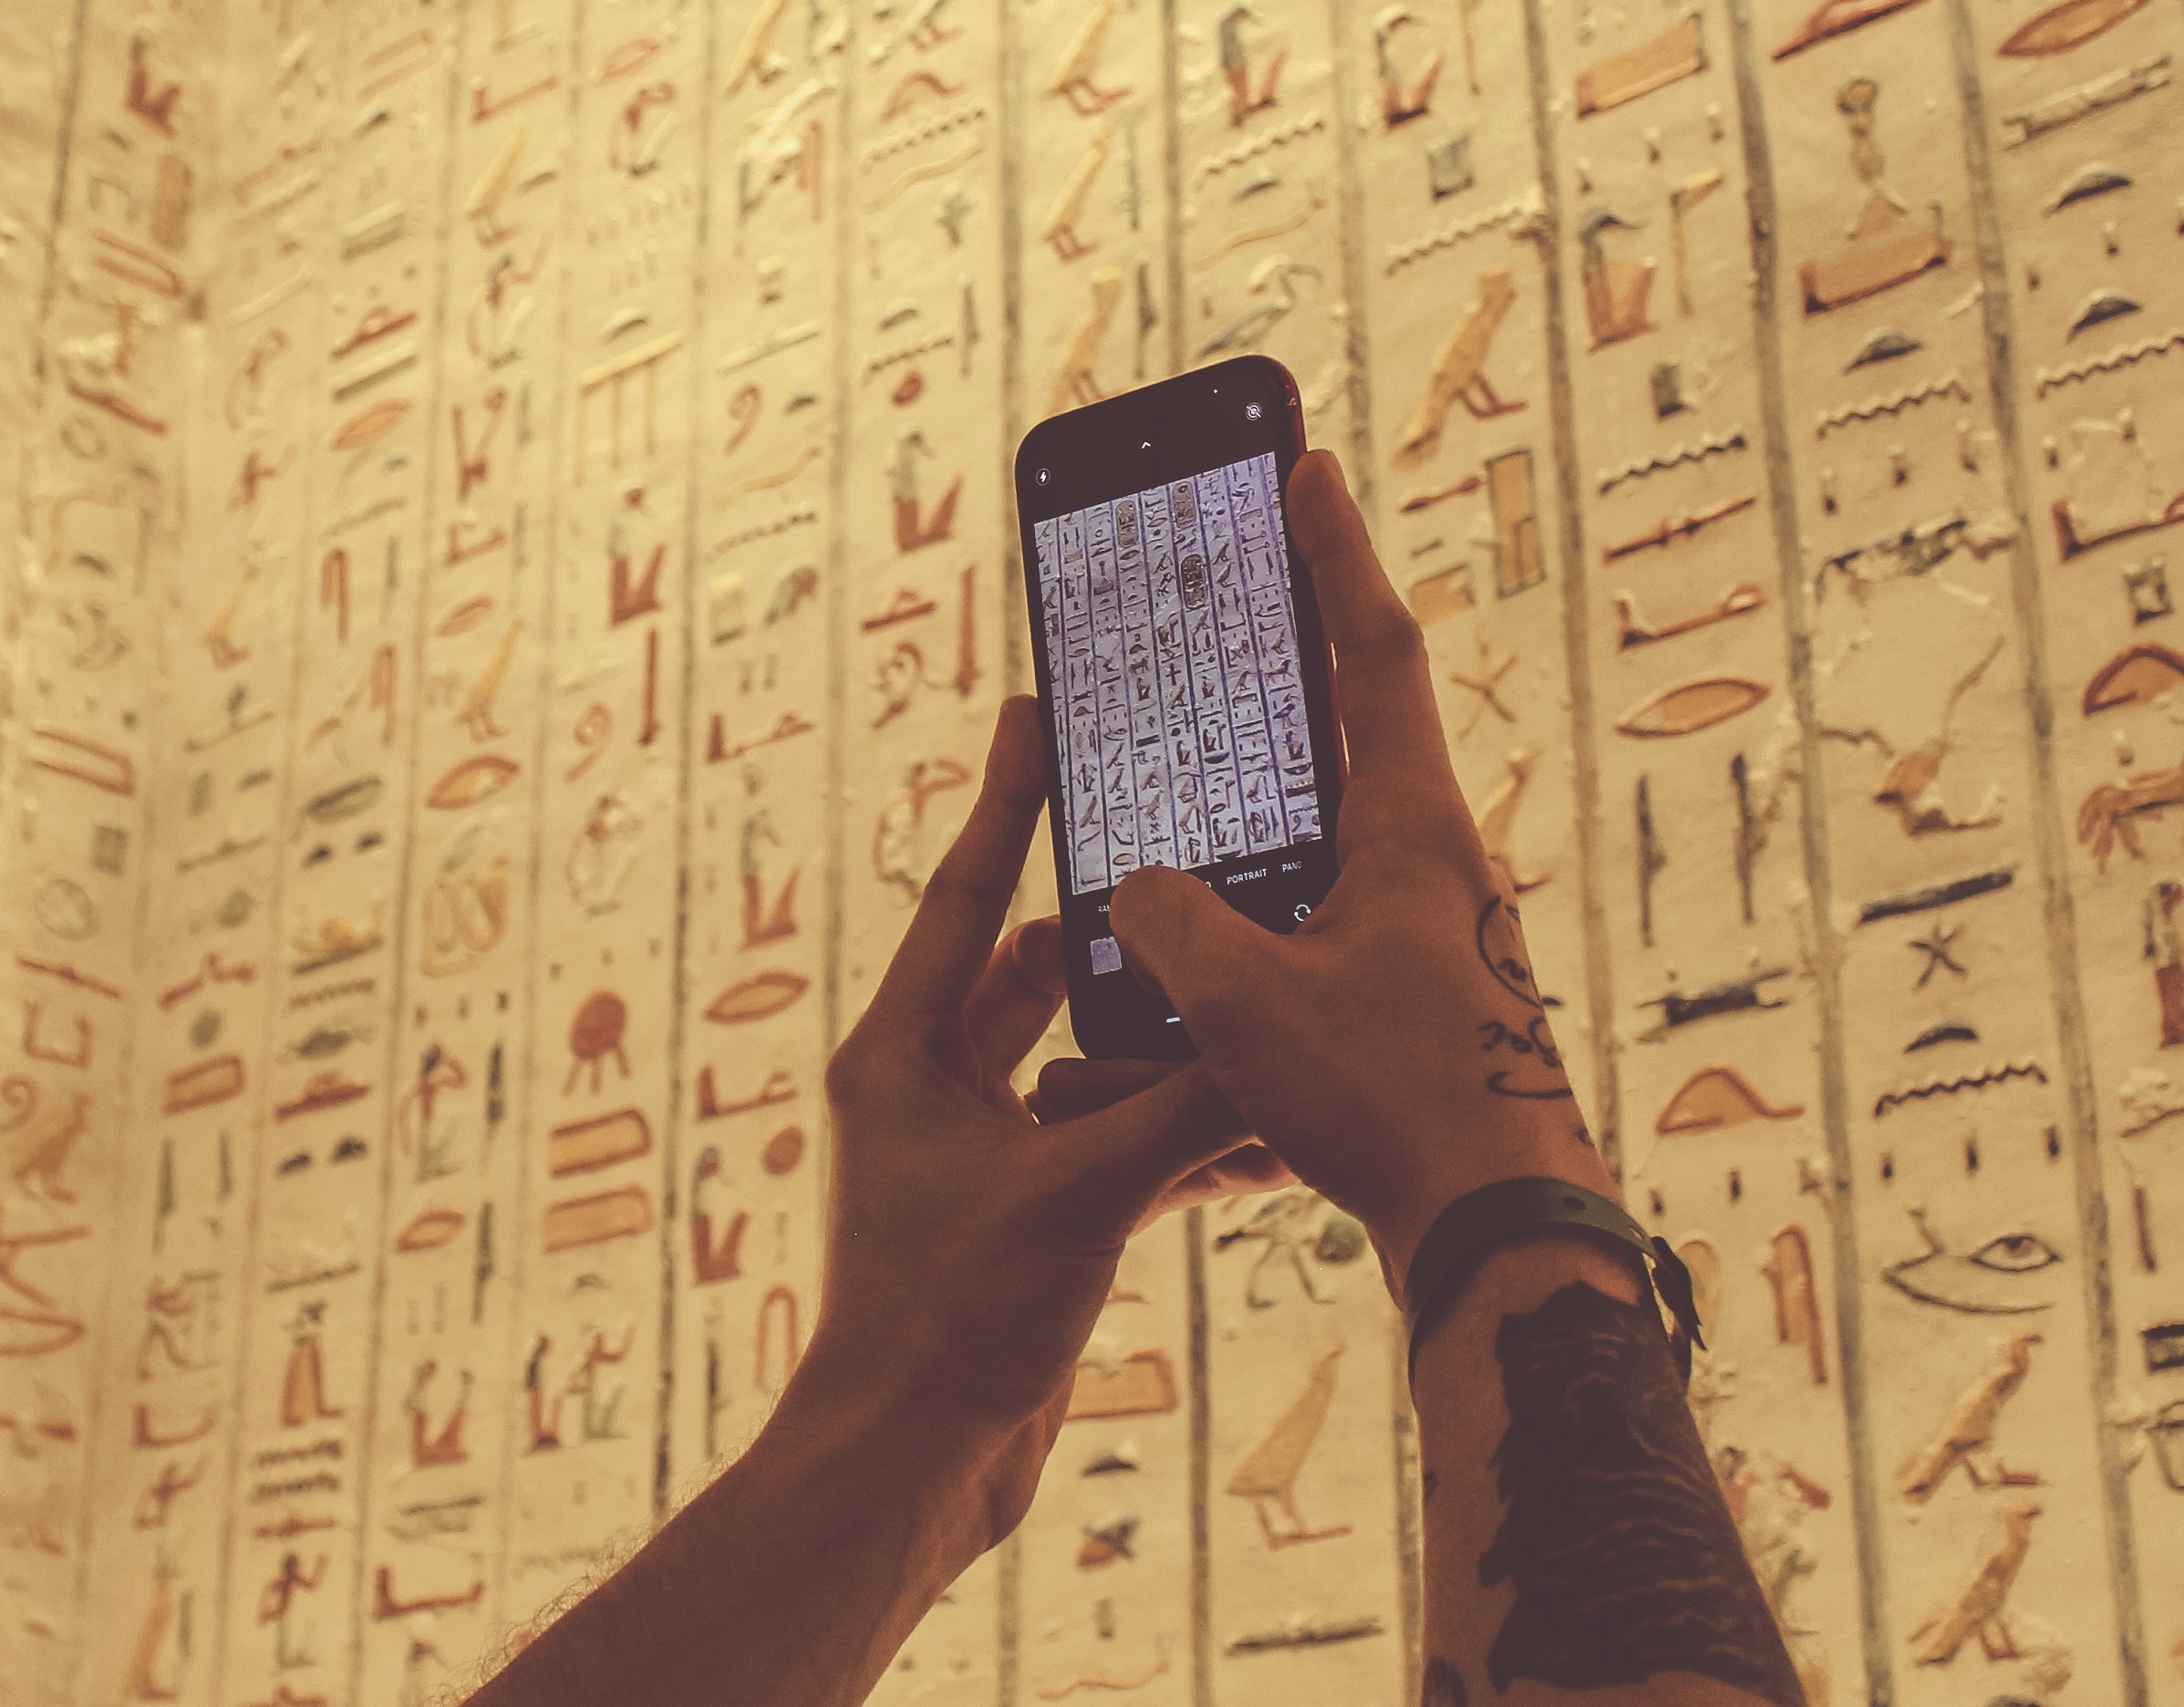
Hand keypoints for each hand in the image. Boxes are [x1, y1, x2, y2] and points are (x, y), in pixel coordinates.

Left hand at [786, 697, 1282, 1540]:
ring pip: (1085, 1061)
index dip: (1005, 799)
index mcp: (902, 1055)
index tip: (1031, 708)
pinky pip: (1108, 1142)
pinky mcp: (1024, 1217)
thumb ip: (1186, 1109)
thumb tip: (1281, 1044)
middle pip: (1037, 975)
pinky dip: (1170, 1133)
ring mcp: (976, 1156)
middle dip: (1119, 938)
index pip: (970, 896)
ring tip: (1246, 996)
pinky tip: (1254, 1130)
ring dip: (1161, 1047)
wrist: (910, 1475)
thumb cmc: (949, 1321)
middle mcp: (930, 1091)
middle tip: (1190, 867)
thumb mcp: (1083, 1189)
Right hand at [1060, 452, 1613, 1291]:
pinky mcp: (1409, 1021)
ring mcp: (1426, 943)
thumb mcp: (1247, 1001)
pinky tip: (1160, 1079)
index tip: (1304, 465)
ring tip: (1132, 919)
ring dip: (1223, 898)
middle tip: (1197, 652)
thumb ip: (1168, 925)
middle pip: (1334, 750)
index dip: (1331, 551)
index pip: (1371, 646)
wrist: (1501, 1237)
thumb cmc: (1396, 1101)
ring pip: (1304, 885)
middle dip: (1256, 713)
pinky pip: (1305, 982)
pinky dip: (1231, 1009)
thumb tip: (1135, 893)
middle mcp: (1431, 868)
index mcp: (1413, 826)